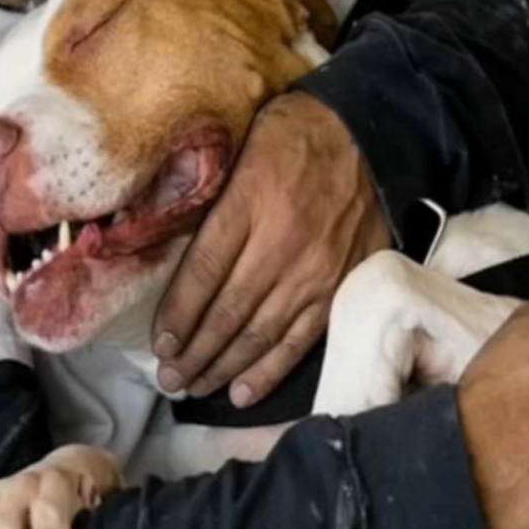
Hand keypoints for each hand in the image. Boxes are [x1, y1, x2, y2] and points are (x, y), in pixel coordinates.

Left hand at [153, 91, 390, 406]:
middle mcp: (282, 243)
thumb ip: (209, 196)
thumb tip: (160, 235)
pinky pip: (301, 340)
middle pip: (227, 311)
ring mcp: (315, 271)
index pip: (203, 272)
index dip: (177, 314)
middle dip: (192, 352)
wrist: (370, 136)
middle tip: (168, 378)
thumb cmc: (294, 136)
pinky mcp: (341, 287)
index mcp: (250, 202)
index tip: (159, 343)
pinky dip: (269, 370)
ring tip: (193, 387)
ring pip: (259, 333)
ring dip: (221, 367)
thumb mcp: (241, 147)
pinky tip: (241, 392)